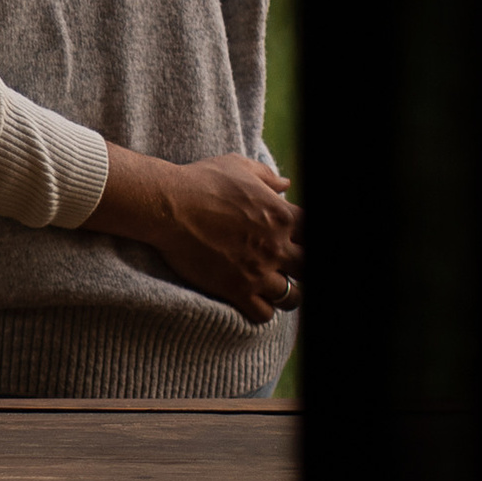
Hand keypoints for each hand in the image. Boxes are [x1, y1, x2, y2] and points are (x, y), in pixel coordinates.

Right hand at [88, 145, 303, 325]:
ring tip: (270, 285)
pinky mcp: (236, 290)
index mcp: (282, 215)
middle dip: (299, 267)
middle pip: (307, 268)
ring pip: (292, 297)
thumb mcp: (238, 166)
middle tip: (284, 265)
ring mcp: (258, 271)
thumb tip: (286, 184)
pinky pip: (264, 314)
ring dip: (284, 291)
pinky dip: (262, 309)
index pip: (312, 235)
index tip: (292, 241)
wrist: (169, 206)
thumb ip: (267, 176)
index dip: (303, 239)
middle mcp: (276, 246)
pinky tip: (252, 298)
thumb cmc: (202, 181)